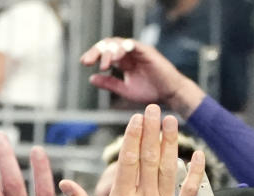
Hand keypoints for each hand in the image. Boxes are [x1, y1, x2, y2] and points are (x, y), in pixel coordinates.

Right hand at [61, 105, 202, 195]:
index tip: (138, 118)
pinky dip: (194, 173)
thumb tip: (64, 182)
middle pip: (149, 158)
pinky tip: (197, 155)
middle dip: (152, 131)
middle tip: (156, 109)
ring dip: (171, 143)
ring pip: (168, 170)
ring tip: (173, 122)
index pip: (128, 160)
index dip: (134, 136)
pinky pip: (190, 192)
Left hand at [80, 37, 201, 115]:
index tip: (84, 63)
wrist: (170, 95)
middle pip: (109, 44)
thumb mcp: (125, 90)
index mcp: (124, 61)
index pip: (105, 52)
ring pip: (118, 43)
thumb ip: (109, 83)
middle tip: (87, 61)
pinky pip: (131, 44)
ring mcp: (138, 51)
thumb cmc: (151, 92)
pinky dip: (122, 49)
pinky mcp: (147, 51)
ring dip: (108, 52)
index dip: (93, 55)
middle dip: (96, 51)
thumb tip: (90, 78)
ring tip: (103, 64)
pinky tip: (115, 58)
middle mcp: (129, 53)